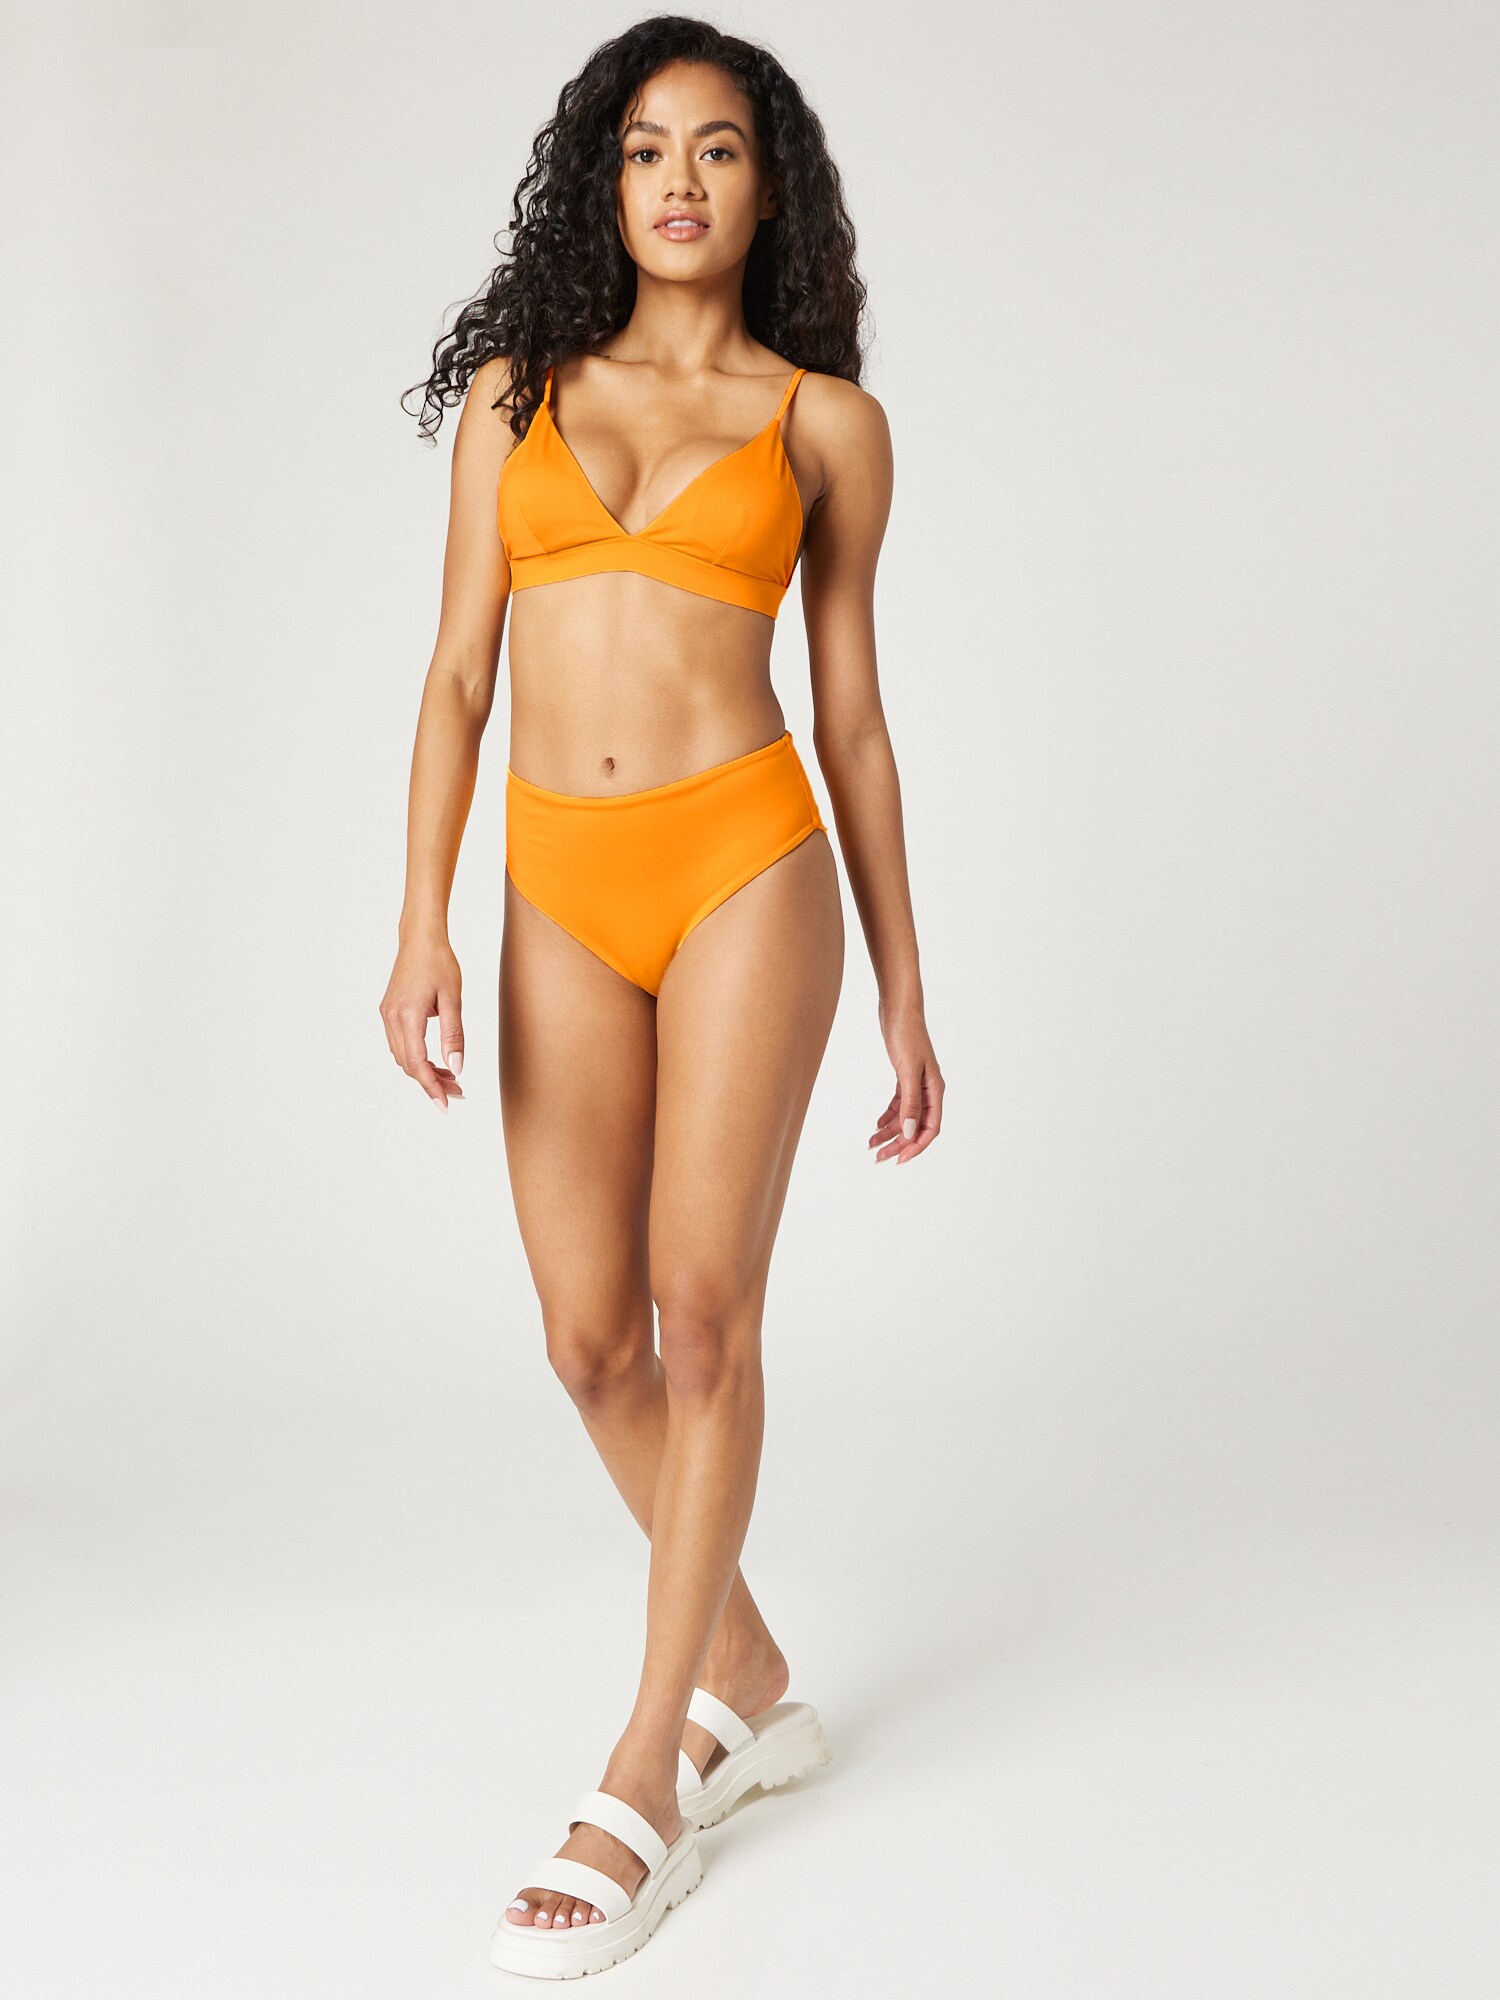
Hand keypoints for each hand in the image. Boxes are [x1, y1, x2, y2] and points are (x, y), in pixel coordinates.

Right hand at [380, 930, 465, 1109]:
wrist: (420, 939)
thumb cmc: (439, 963)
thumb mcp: (453, 999)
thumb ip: (454, 1035)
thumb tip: (456, 1068)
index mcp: (407, 1016)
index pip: (417, 1064)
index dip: (432, 1087)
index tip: (446, 1104)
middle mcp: (391, 1018)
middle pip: (409, 1065)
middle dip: (432, 1082)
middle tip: (458, 1092)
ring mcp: (387, 1015)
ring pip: (403, 1057)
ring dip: (425, 1071)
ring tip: (452, 1078)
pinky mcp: (389, 1011)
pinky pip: (400, 1044)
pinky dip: (417, 1057)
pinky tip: (436, 1060)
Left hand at [869, 1000, 943, 1163]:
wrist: (898, 1009)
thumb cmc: (906, 1035)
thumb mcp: (907, 1070)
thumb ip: (909, 1103)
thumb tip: (910, 1132)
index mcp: (935, 1090)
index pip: (931, 1128)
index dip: (916, 1146)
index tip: (899, 1160)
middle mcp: (929, 1090)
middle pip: (916, 1126)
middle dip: (898, 1143)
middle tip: (879, 1157)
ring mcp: (916, 1083)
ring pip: (905, 1117)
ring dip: (890, 1132)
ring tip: (871, 1144)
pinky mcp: (904, 1076)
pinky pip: (899, 1104)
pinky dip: (888, 1116)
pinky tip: (876, 1125)